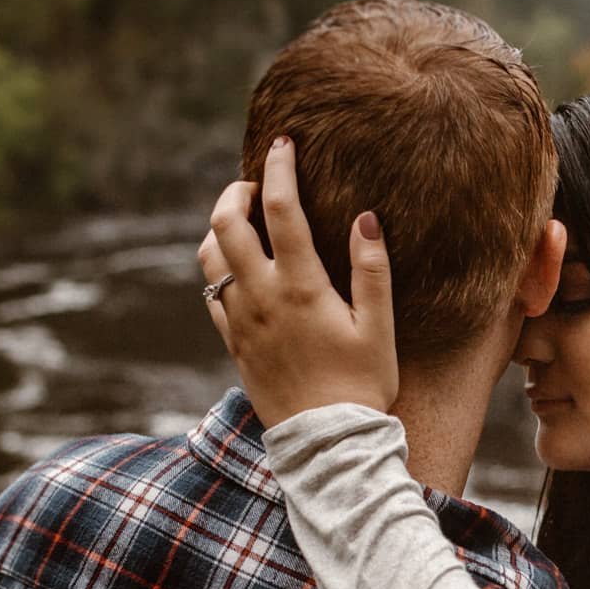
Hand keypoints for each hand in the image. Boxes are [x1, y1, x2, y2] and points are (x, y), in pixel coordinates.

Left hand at [199, 136, 397, 424]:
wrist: (328, 444)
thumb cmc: (363, 385)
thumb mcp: (380, 327)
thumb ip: (372, 269)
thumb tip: (366, 217)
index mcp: (302, 287)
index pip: (280, 208)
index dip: (278, 167)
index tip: (283, 144)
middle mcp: (262, 298)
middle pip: (226, 223)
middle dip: (236, 191)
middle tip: (256, 184)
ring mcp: (241, 321)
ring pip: (209, 256)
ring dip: (220, 228)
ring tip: (245, 221)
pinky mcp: (234, 343)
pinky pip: (211, 294)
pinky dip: (218, 268)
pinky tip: (239, 269)